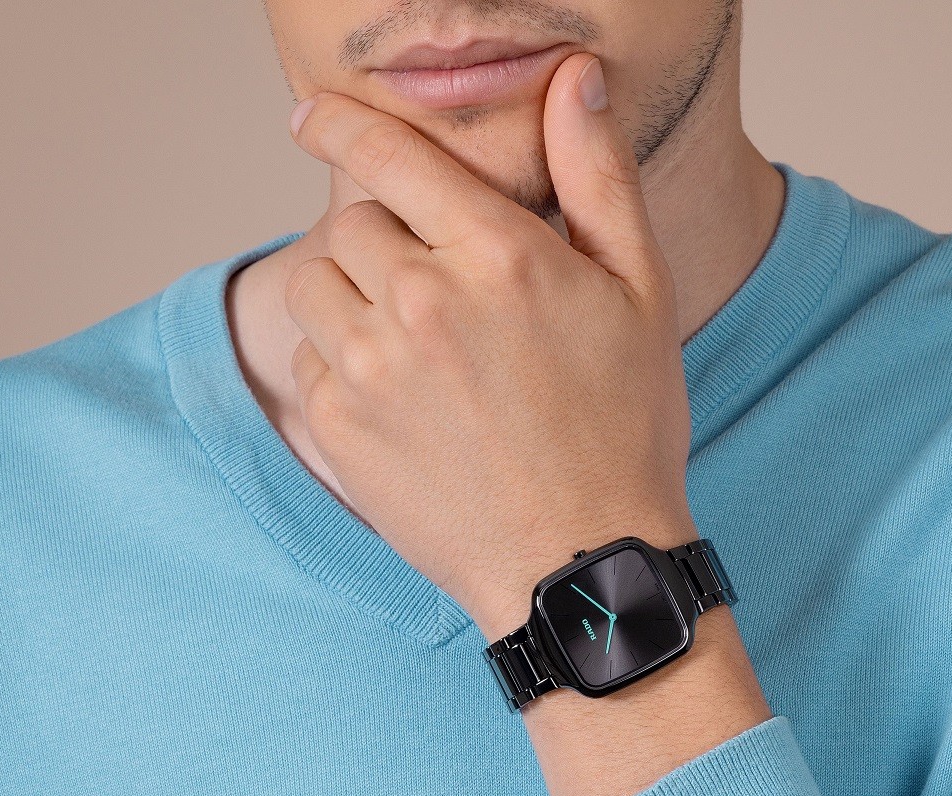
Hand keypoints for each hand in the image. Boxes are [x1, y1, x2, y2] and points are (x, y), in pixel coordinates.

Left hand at [284, 54, 696, 638]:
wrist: (579, 560)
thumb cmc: (624, 430)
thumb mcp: (641, 296)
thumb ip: (598, 178)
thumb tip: (572, 80)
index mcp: (498, 255)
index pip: (389, 154)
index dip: (342, 124)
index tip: (313, 116)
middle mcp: (421, 302)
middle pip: (351, 222)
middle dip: (383, 239)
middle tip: (431, 287)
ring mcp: (370, 369)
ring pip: (315, 283)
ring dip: (351, 294)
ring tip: (412, 340)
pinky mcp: (339, 428)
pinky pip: (310, 358)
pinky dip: (342, 362)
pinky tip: (404, 400)